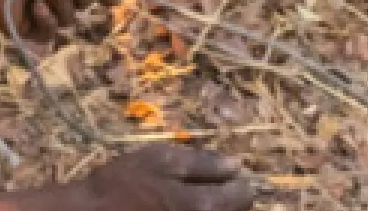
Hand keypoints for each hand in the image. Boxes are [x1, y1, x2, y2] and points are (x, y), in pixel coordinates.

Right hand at [62, 145, 253, 210]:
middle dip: (229, 198)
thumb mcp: (160, 160)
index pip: (244, 196)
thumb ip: (202, 163)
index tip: (226, 175)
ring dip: (212, 207)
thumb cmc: (122, 183)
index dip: (238, 182)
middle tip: (206, 186)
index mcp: (205, 206)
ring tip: (189, 199)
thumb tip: (235, 163)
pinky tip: (176, 206)